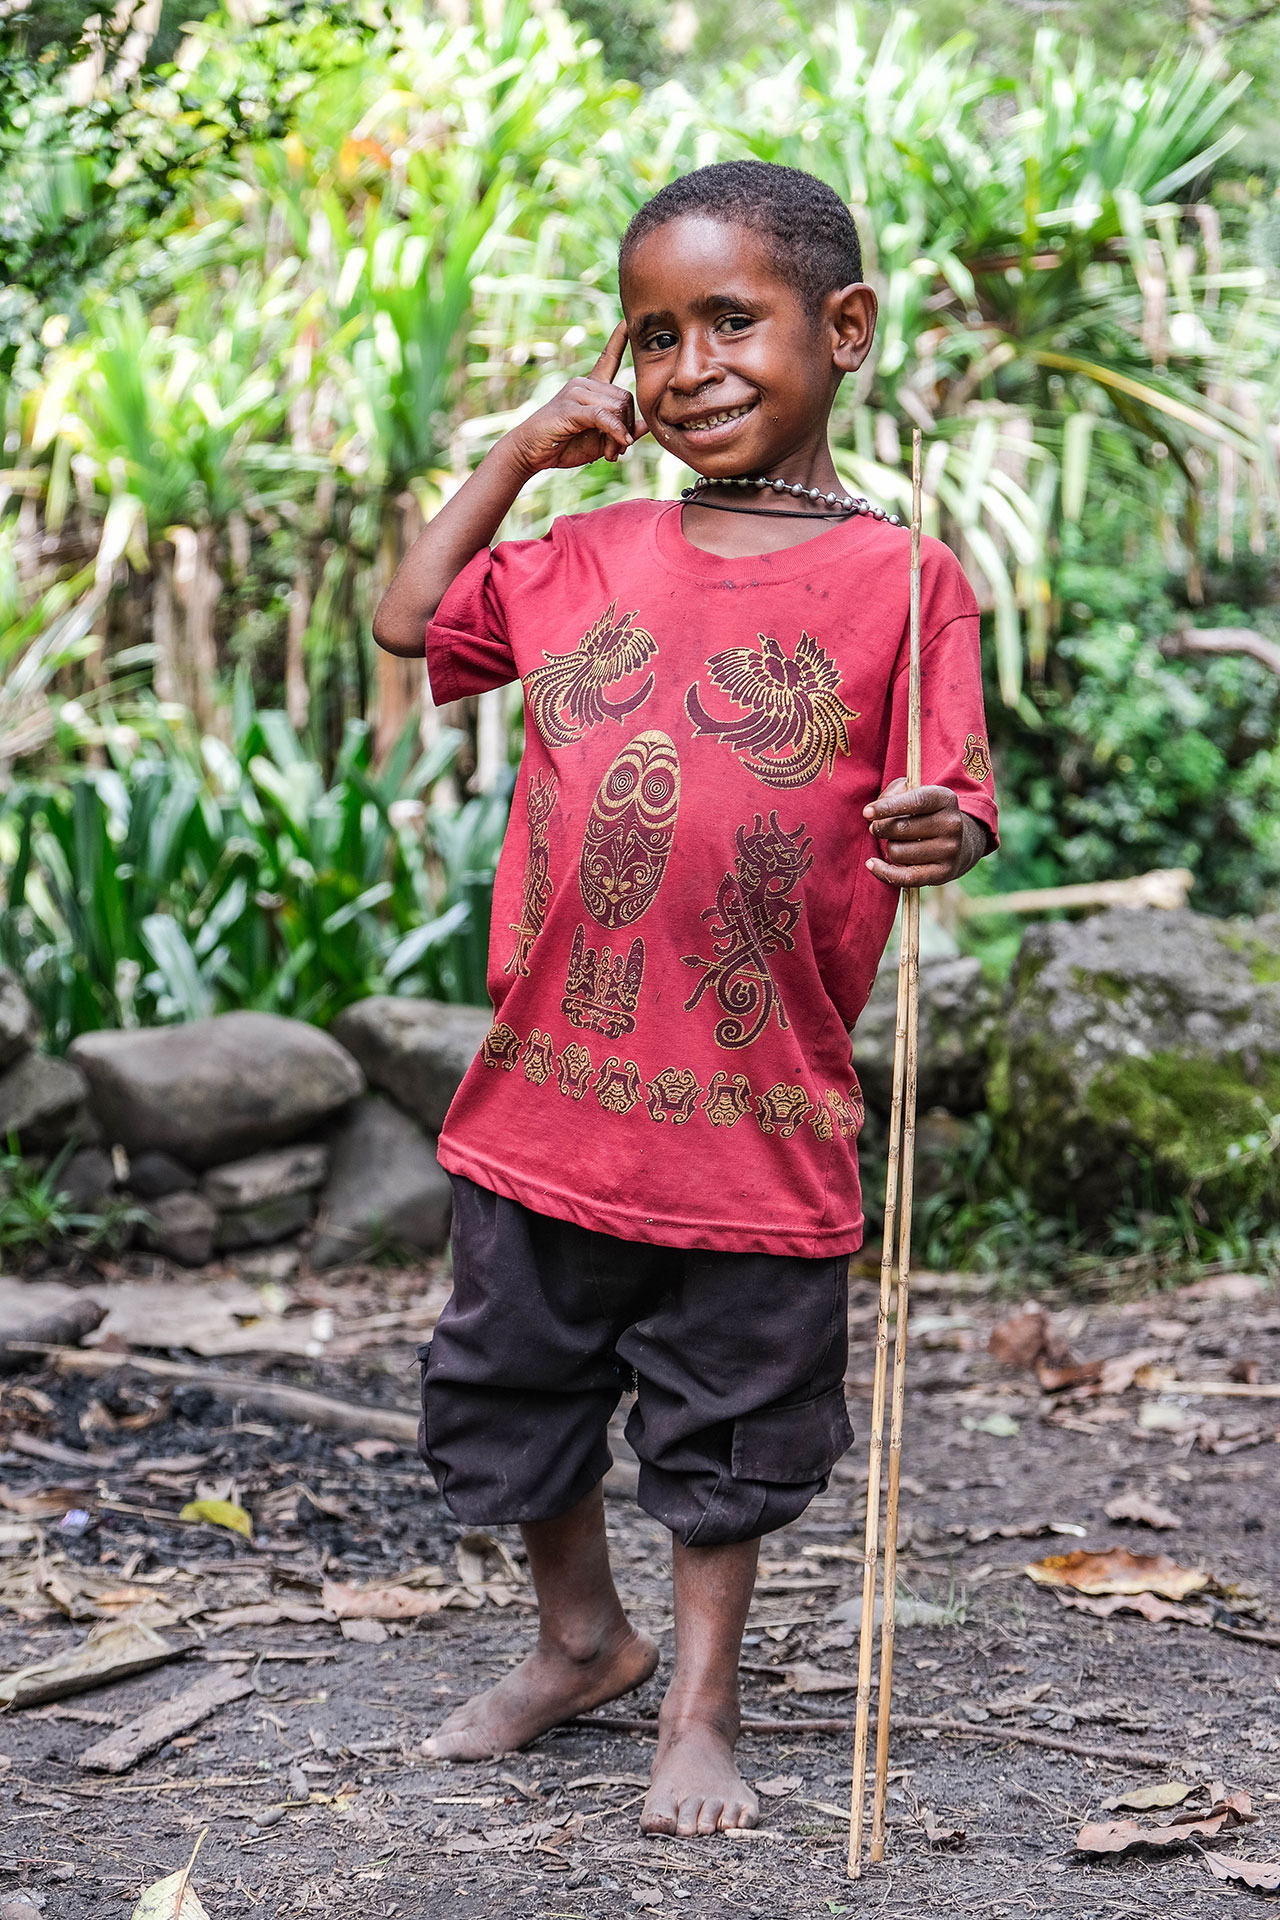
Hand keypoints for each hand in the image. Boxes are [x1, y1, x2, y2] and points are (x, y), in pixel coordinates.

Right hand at [505, 323, 645, 474]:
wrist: (530, 452)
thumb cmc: (563, 445)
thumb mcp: (599, 440)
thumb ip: (622, 430)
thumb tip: (645, 425)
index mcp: (590, 387)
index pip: (608, 358)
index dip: (619, 339)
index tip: (626, 321)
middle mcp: (584, 384)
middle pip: (625, 397)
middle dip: (626, 427)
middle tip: (618, 450)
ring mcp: (576, 392)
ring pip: (617, 407)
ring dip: (619, 435)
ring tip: (610, 453)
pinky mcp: (571, 407)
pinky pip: (604, 416)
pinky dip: (615, 432)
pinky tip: (618, 446)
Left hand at [864, 779, 966, 887]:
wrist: (958, 844)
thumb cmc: (925, 814)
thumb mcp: (913, 793)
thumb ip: (893, 793)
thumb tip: (873, 813)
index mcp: (945, 798)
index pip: (915, 802)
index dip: (888, 807)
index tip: (866, 813)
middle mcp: (952, 824)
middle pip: (901, 828)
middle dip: (881, 828)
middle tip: (878, 828)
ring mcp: (950, 850)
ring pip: (898, 852)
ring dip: (888, 847)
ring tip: (896, 843)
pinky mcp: (943, 873)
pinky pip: (904, 877)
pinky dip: (883, 872)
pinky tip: (872, 864)